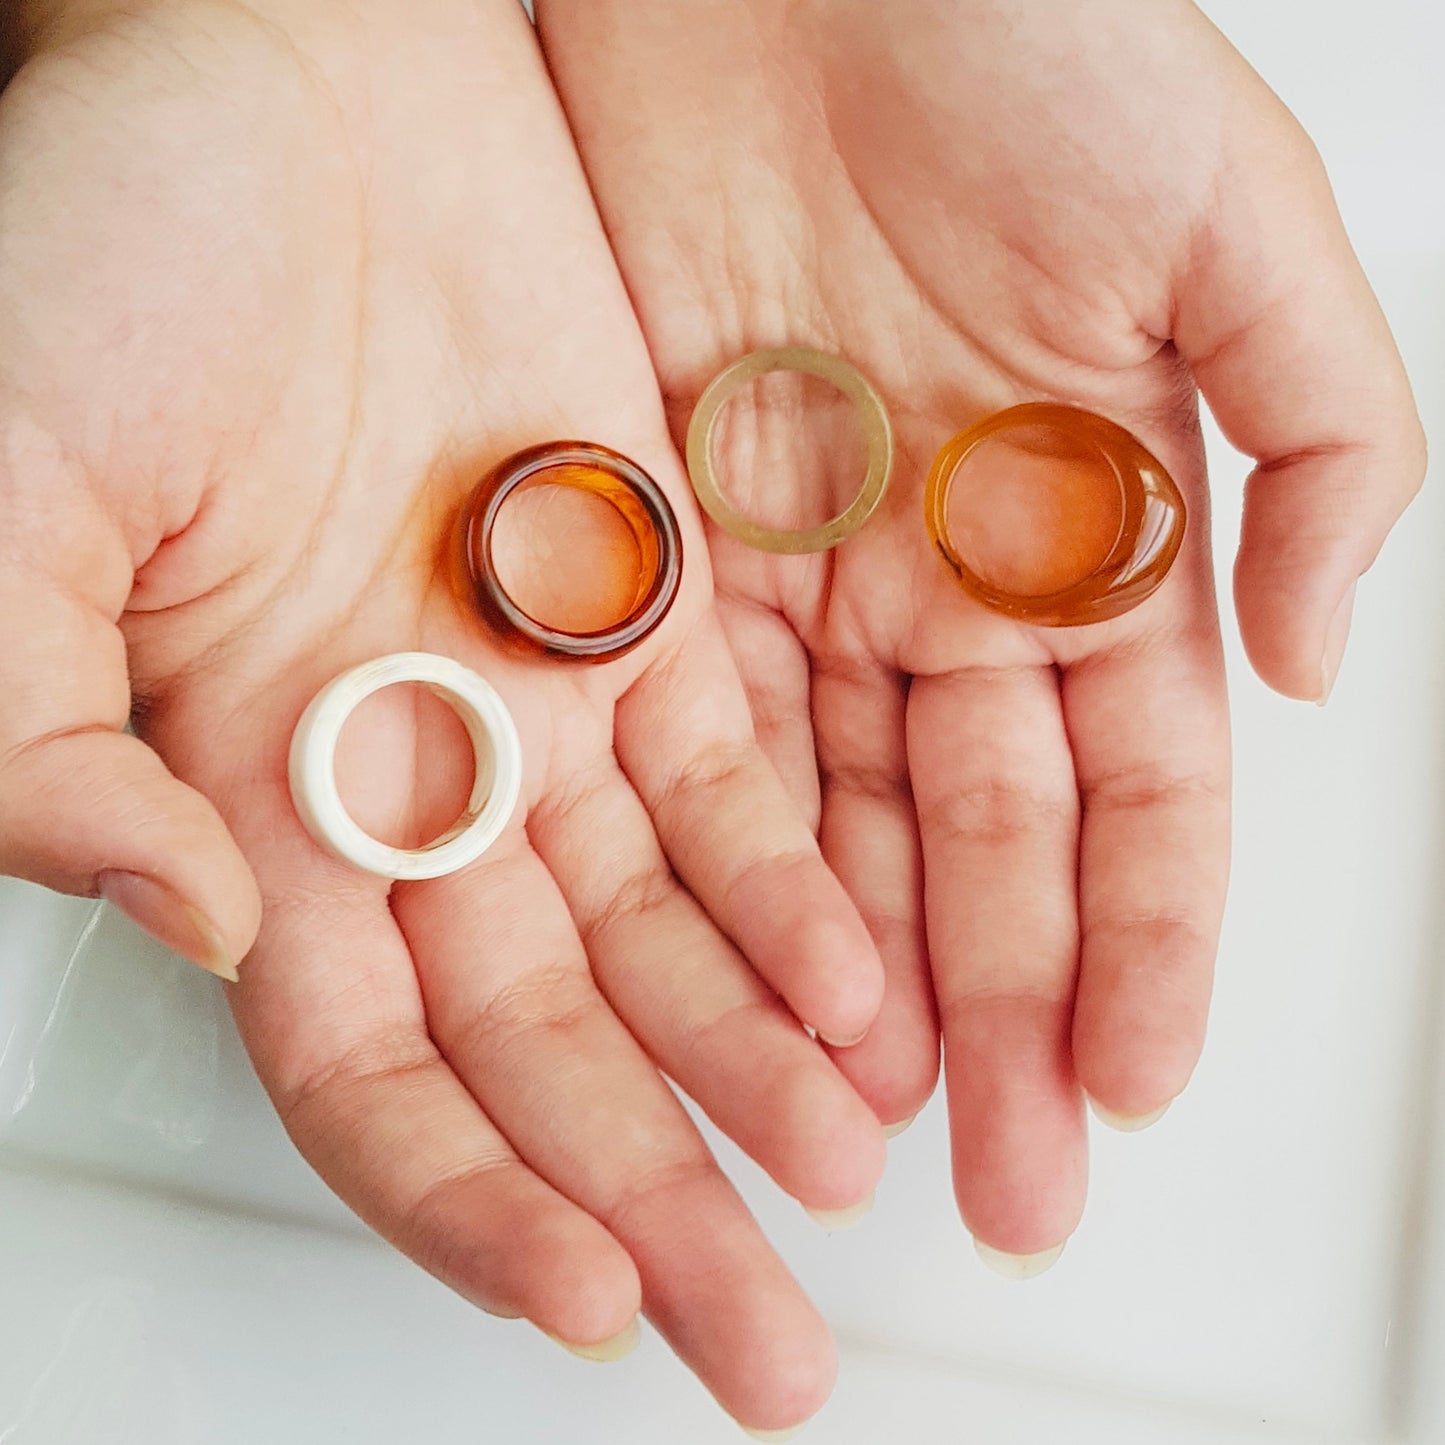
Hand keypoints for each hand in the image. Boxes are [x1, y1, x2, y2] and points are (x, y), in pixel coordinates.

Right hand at [0, 1, 889, 1424]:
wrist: (281, 75)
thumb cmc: (103, 247)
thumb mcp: (7, 507)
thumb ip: (42, 738)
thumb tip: (177, 912)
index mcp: (250, 792)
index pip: (378, 1072)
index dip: (477, 1204)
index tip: (595, 1307)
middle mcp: (409, 772)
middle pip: (553, 1048)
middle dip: (659, 1194)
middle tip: (770, 1337)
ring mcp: (534, 691)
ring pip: (668, 938)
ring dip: (758, 1064)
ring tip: (848, 1171)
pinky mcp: (641, 596)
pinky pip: (740, 783)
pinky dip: (801, 889)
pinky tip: (865, 988)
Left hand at [536, 0, 1424, 1264]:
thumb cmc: (1015, 40)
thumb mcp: (1233, 223)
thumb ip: (1314, 445)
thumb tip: (1323, 667)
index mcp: (1094, 527)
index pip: (1134, 789)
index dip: (1144, 941)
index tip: (1134, 1080)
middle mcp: (950, 581)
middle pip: (988, 846)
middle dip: (1010, 1014)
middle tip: (1015, 1177)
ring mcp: (807, 579)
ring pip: (850, 828)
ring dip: (875, 981)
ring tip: (888, 1129)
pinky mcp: (670, 551)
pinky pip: (711, 744)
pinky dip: (741, 871)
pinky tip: (763, 986)